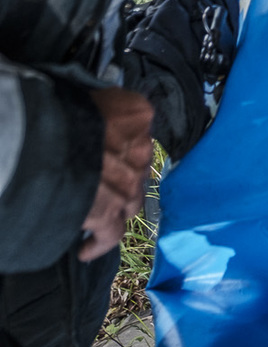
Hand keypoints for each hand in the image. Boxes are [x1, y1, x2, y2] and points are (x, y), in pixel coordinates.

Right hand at [79, 87, 154, 261]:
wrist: (47, 139)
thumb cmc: (63, 112)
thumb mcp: (92, 97)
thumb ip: (105, 110)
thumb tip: (97, 115)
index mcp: (138, 113)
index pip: (139, 128)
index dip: (124, 140)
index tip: (111, 145)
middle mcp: (141, 148)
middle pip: (138, 166)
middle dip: (123, 173)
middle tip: (102, 178)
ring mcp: (129, 183)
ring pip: (131, 200)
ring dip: (116, 206)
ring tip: (96, 211)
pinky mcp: (111, 213)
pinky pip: (111, 235)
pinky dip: (99, 244)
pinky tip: (86, 249)